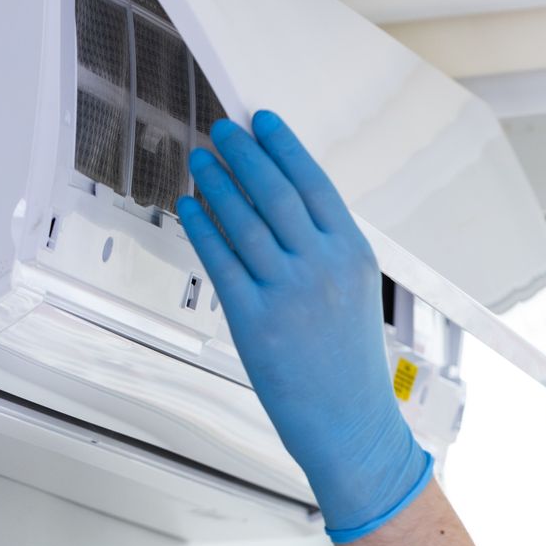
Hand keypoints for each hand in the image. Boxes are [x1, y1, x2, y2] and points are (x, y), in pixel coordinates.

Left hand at [178, 111, 430, 540]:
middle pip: (275, 191)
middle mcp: (322, 267)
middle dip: (244, 153)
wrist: (350, 424)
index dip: (284, 146)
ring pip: (243, 220)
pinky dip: (202, 227)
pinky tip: (191, 208)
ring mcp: (287, 293)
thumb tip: (277, 199)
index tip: (263, 121)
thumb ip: (323, 247)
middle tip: (222, 130)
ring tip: (202, 160)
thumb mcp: (354, 291)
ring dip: (218, 183)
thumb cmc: (350, 363)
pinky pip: (220, 260)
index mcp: (352, 254)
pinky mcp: (254, 320)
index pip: (314, 183)